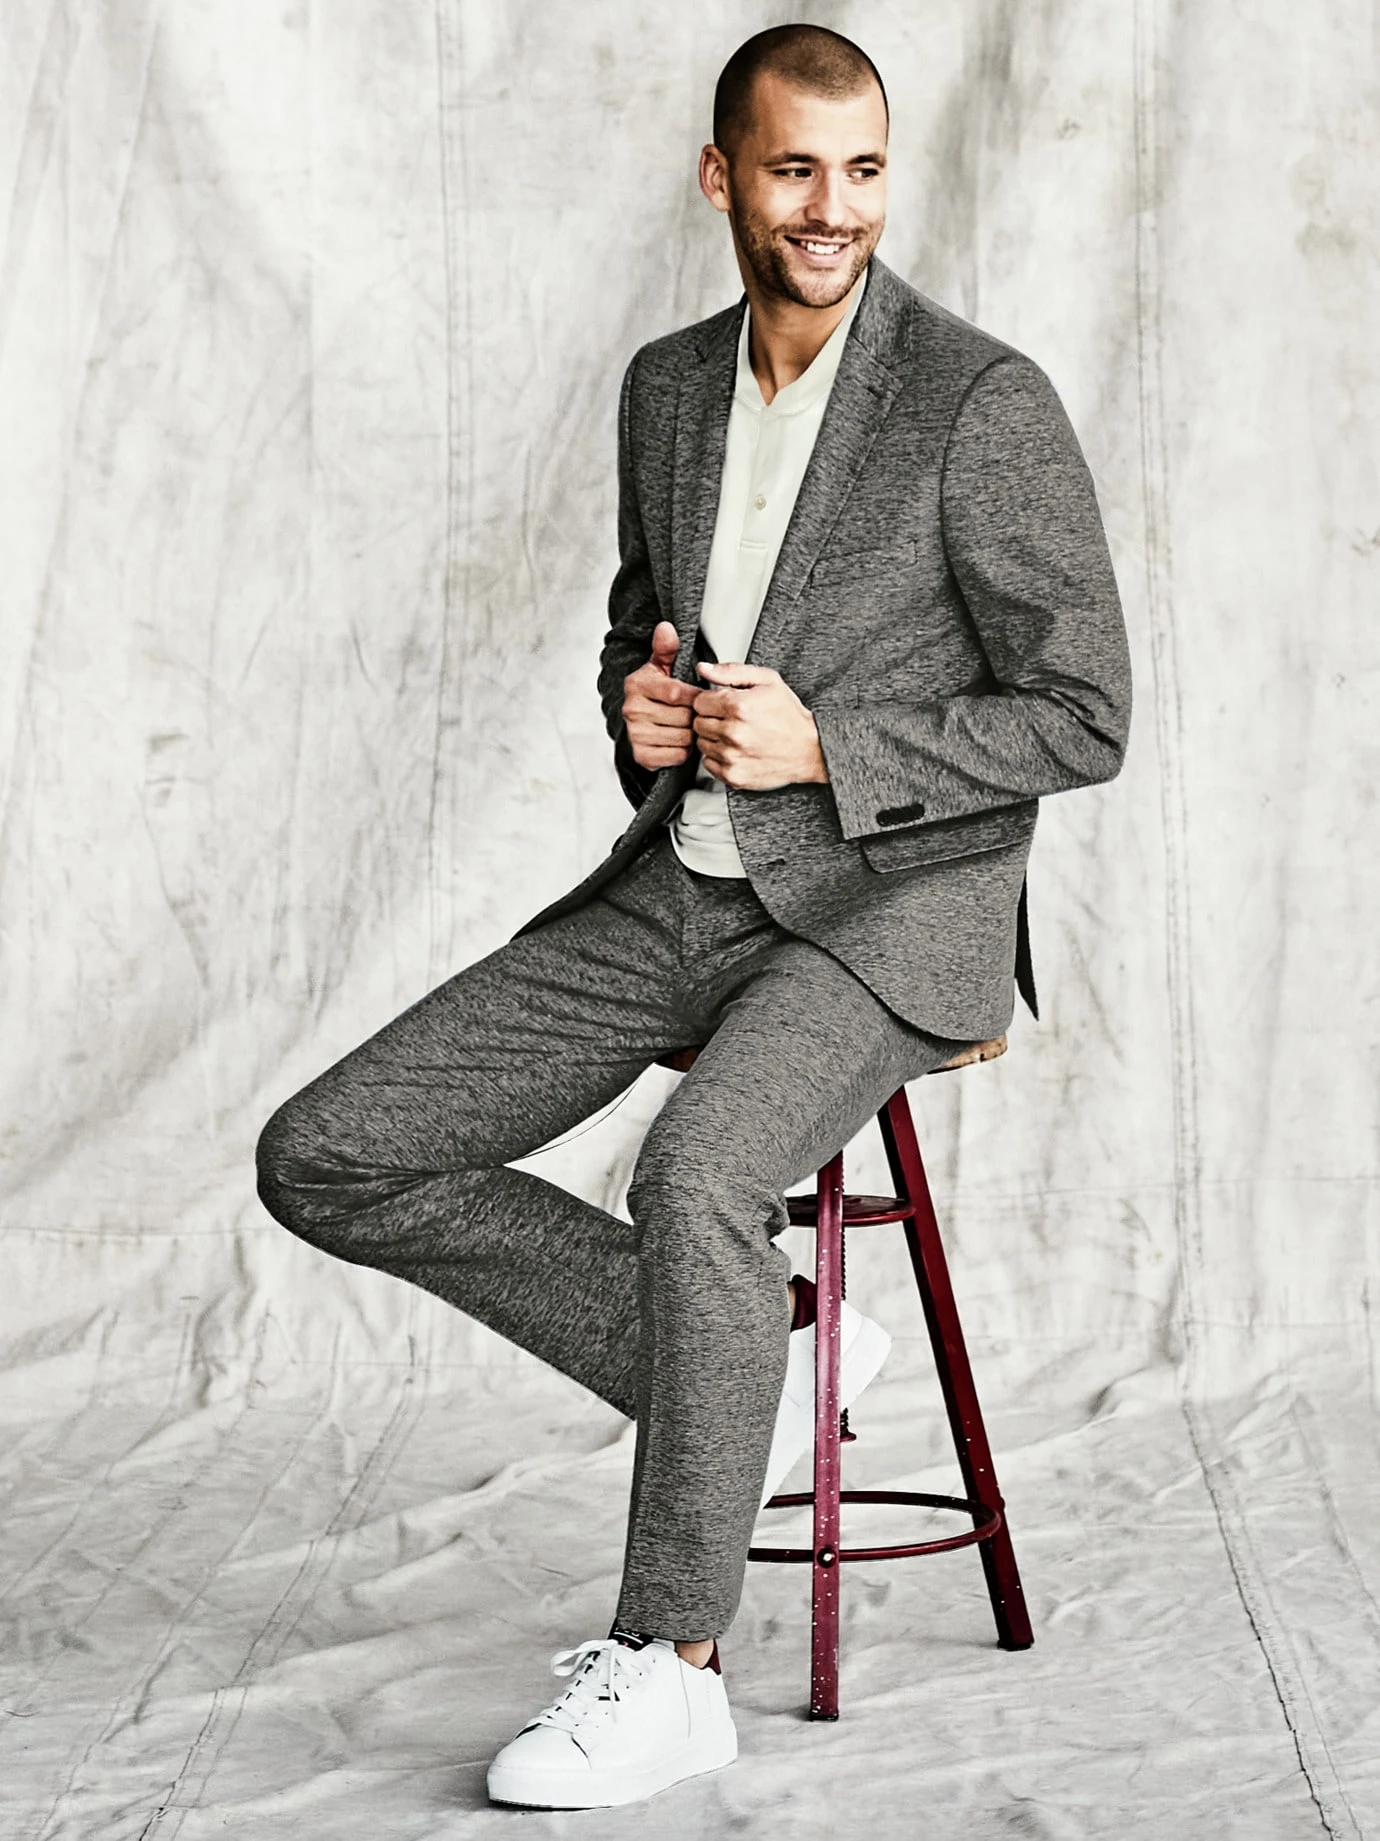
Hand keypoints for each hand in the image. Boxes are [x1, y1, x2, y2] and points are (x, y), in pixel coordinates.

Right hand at [622, 622, 698, 769]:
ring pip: (683, 736)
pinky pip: (677, 755)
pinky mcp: (641, 756)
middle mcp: (631, 709)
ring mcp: (635, 734)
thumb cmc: (656, 694)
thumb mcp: (660, 668)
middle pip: (683, 717)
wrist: (639, 725)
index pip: (677, 693)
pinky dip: (684, 751)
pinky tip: (680, 741)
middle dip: (694, 716)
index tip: (699, 697)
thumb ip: (665, 649)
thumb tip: (666, 627)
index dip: (695, 697)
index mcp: (636, 684)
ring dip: (691, 734)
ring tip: (687, 727)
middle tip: (693, 714)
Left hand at [691, 660, 828, 789]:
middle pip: (698, 723)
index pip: (699, 702)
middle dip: (711, 719)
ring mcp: (732, 757)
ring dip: (714, 738)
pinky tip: (736, 750)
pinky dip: (718, 757)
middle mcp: (733, 733)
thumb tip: (703, 668)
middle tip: (732, 720)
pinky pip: (708, 763)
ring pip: (702, 743)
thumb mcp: (767, 681)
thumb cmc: (789, 716)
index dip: (711, 701)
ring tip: (736, 735)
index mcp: (738, 706)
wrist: (810, 750)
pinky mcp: (733, 776)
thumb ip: (731, 671)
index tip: (724, 704)